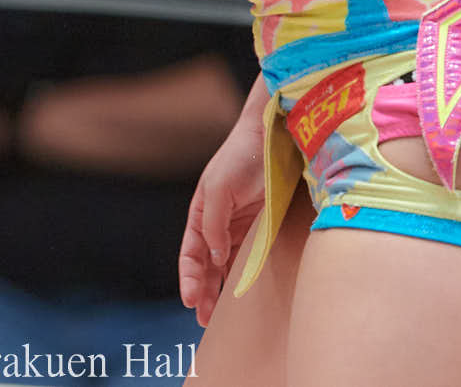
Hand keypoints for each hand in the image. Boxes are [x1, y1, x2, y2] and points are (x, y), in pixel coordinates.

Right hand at [178, 109, 265, 326]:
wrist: (272, 139)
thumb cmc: (240, 159)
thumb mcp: (219, 189)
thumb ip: (214, 224)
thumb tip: (215, 256)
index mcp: (200, 212)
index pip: (190, 252)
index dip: (189, 277)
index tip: (191, 301)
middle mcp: (216, 223)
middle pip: (205, 264)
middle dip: (202, 292)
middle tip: (204, 321)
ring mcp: (238, 226)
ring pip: (225, 266)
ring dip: (221, 289)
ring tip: (219, 316)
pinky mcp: (259, 227)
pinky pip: (248, 258)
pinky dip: (241, 276)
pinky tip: (243, 294)